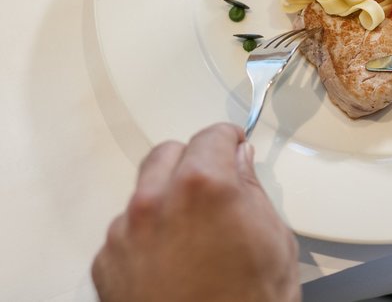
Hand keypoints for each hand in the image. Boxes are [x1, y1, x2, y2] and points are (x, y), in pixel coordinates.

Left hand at [92, 123, 300, 301]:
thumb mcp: (275, 240)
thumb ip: (252, 191)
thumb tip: (241, 166)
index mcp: (204, 185)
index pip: (211, 137)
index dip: (228, 139)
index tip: (233, 144)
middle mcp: (156, 201)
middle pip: (168, 154)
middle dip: (192, 161)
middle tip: (215, 184)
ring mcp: (125, 233)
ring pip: (144, 193)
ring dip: (166, 201)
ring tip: (194, 235)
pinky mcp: (106, 264)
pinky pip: (126, 232)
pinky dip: (146, 237)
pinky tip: (173, 262)